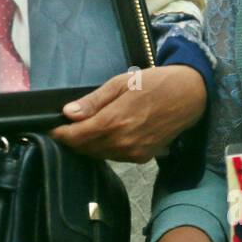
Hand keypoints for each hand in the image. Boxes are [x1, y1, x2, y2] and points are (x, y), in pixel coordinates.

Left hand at [50, 65, 205, 162]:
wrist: (190, 95)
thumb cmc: (154, 83)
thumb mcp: (120, 83)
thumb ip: (93, 101)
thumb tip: (68, 113)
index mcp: (114, 122)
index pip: (76, 137)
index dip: (60, 134)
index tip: (51, 129)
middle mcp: (122, 143)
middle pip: (85, 149)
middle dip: (73, 139)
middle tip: (67, 126)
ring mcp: (133, 153)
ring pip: (99, 154)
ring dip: (89, 144)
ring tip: (86, 128)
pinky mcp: (143, 158)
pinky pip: (115, 156)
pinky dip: (106, 147)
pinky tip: (108, 133)